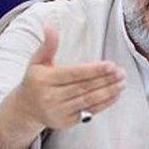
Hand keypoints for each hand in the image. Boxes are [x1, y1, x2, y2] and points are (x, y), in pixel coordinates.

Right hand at [7, 25, 125, 133]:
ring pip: (88, 100)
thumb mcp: (37, 62)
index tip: (111, 65)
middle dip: (105, 80)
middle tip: (122, 72)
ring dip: (108, 91)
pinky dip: (104, 104)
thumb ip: (47, 45)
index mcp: (45, 80)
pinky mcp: (67, 122)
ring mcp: (59, 111)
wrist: (26, 109)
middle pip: (84, 87)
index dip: (94, 70)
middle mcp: (51, 97)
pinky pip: (89, 111)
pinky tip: (115, 95)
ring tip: (122, 83)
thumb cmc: (36, 81)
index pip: (74, 74)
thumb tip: (49, 26)